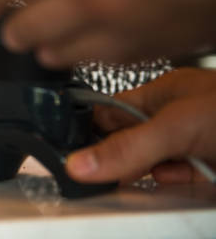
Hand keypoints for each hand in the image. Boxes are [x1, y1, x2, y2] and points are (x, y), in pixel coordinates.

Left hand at [0, 0, 215, 65]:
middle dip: (15, 30)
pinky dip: (102, 58)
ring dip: (52, 51)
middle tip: (8, 32)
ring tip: (42, 51)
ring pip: (76, 51)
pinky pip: (125, 59)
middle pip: (36, 27)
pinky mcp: (174, 32)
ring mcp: (135, 19)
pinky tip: (99, 53)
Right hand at [66, 68, 215, 183]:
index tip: (70, 149)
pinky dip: (174, 179)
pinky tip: (173, 177)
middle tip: (97, 171)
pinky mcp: (211, 163)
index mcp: (159, 93)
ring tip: (133, 176)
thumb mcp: (175, 127)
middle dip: (115, 154)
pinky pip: (181, 174)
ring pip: (155, 158)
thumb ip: (128, 148)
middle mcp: (175, 114)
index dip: (87, 127)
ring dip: (145, 170)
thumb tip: (80, 162)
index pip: (108, 109)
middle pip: (129, 137)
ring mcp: (194, 139)